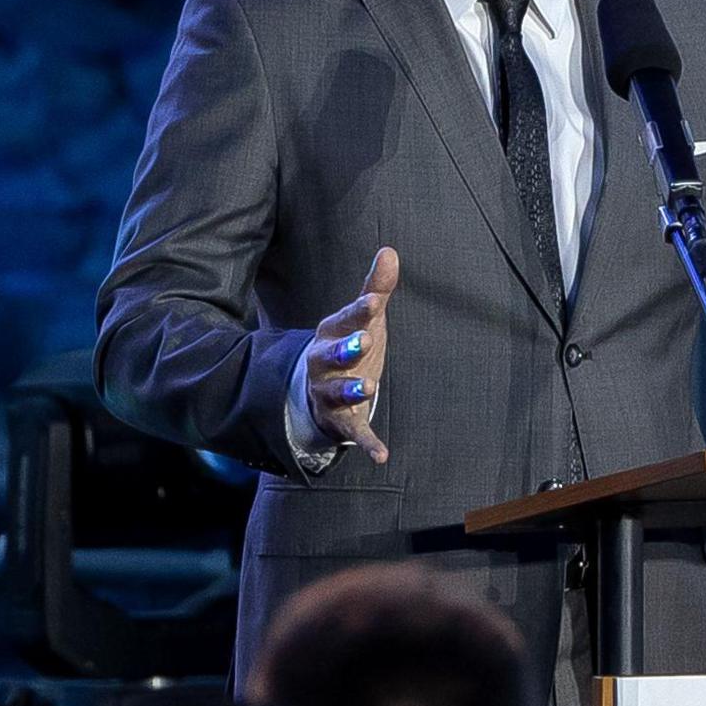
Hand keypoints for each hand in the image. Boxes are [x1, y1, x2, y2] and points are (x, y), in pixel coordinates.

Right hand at [306, 247, 398, 462]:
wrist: (315, 390)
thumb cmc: (347, 345)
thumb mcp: (362, 317)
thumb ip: (376, 287)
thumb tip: (390, 250)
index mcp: (331, 334)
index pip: (345, 320)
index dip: (359, 311)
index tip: (374, 301)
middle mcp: (324, 364)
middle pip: (332, 355)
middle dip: (347, 349)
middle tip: (365, 341)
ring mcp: (329, 393)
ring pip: (336, 392)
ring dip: (351, 389)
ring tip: (368, 387)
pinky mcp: (340, 421)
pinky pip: (353, 433)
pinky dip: (367, 443)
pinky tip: (382, 455)